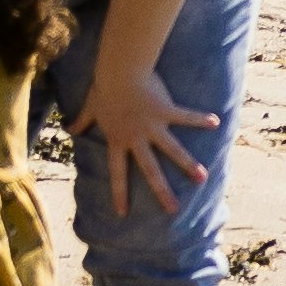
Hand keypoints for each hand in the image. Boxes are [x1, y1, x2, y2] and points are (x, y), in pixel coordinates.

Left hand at [81, 70, 220, 212]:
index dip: (119, 193)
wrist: (119, 72)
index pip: (118, 173)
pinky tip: (216, 122)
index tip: (122, 213)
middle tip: (173, 210)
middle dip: (162, 191)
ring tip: (203, 178)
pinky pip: (186, 116)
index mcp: (118, 140)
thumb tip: (69, 129)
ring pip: (173, 151)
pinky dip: (200, 119)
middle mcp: (137, 138)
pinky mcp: (166, 111)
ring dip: (189, 165)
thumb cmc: (104, 88)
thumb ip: (82, 121)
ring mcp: (153, 126)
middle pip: (150, 170)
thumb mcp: (91, 107)